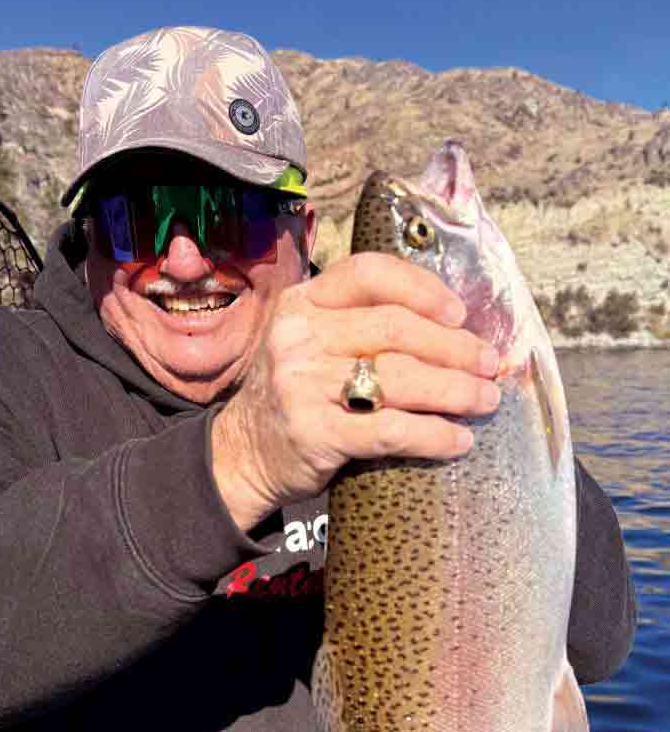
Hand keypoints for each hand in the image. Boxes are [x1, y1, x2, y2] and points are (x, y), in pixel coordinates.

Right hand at [211, 251, 500, 532]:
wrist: (243, 456)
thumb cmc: (294, 397)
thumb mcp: (308, 343)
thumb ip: (357, 325)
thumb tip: (451, 326)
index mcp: (301, 303)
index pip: (370, 275)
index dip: (423, 288)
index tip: (459, 313)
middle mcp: (298, 338)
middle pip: (396, 329)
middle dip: (454, 347)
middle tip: (488, 364)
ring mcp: (303, 386)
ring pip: (400, 378)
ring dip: (455, 390)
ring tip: (485, 399)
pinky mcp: (315, 433)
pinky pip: (391, 430)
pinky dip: (434, 435)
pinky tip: (459, 440)